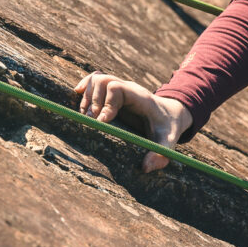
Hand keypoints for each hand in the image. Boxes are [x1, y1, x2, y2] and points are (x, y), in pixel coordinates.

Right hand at [73, 72, 192, 171]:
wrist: (170, 114)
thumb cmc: (167, 128)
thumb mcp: (169, 141)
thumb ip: (161, 154)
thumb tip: (145, 167)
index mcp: (141, 98)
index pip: (118, 88)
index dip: (106, 103)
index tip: (102, 122)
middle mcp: (128, 89)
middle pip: (104, 80)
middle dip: (93, 101)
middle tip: (91, 121)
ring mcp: (120, 89)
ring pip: (97, 79)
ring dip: (87, 96)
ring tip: (86, 116)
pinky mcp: (112, 92)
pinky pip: (96, 79)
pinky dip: (85, 85)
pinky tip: (77, 94)